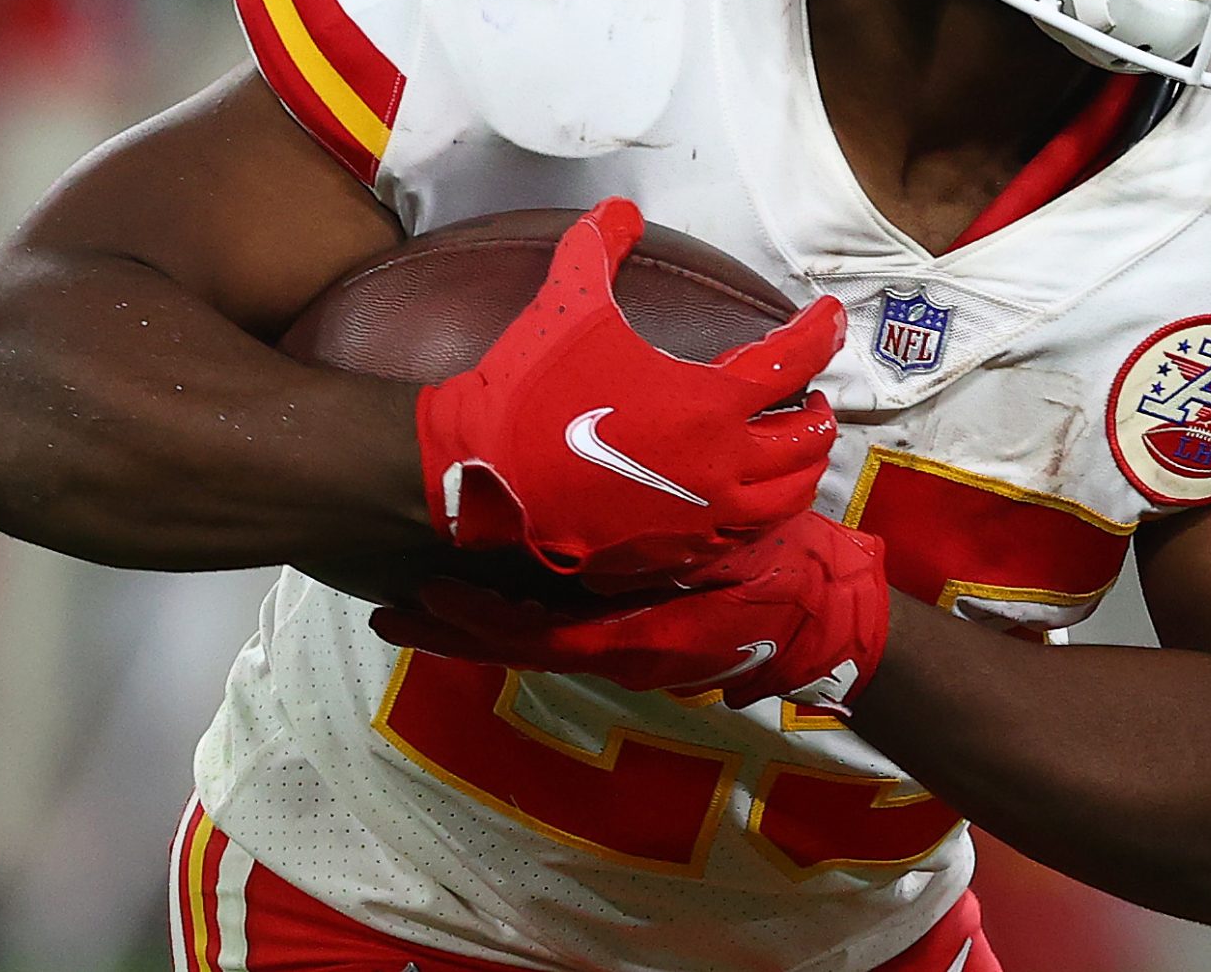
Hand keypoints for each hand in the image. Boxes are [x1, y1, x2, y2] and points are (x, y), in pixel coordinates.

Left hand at [372, 511, 891, 711]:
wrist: (825, 616)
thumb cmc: (779, 578)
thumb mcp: (727, 557)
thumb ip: (666, 558)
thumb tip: (595, 561)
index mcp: (633, 638)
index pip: (535, 635)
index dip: (476, 621)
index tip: (423, 597)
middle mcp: (614, 652)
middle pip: (515, 646)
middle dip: (451, 632)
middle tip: (386, 612)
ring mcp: (621, 649)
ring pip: (531, 639)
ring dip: (472, 624)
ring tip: (412, 600)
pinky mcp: (631, 636)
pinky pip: (560, 630)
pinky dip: (513, 616)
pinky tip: (482, 593)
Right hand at [418, 197, 843, 578]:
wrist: (483, 479)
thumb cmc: (533, 391)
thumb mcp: (568, 305)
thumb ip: (598, 247)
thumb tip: (619, 206)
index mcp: (711, 403)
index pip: (791, 361)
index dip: (819, 333)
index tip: (831, 317)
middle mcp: (722, 465)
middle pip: (804, 440)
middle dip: (816, 411)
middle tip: (811, 394)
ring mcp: (703, 517)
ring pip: (785, 497)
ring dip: (801, 467)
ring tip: (794, 447)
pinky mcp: (677, 553)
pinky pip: (742, 535)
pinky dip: (760, 512)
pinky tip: (747, 498)